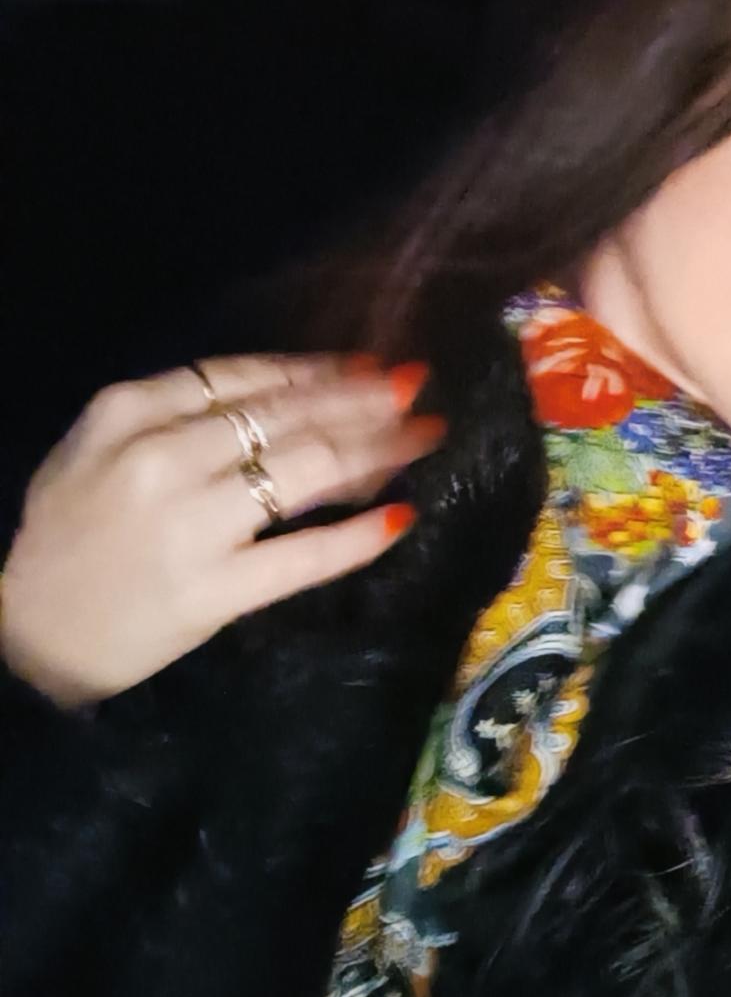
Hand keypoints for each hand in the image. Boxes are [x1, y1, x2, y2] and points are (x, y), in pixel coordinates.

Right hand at [0, 354, 443, 706]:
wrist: (23, 631)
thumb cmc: (76, 529)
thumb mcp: (106, 445)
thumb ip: (188, 411)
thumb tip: (302, 384)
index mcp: (130, 411)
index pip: (247, 375)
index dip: (318, 369)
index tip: (368, 365)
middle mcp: (162, 458)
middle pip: (289, 417)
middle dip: (365, 400)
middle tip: (417, 386)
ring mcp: (189, 526)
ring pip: (307, 471)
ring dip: (378, 449)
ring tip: (424, 435)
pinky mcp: (212, 590)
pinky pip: (302, 557)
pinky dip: (358, 536)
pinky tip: (400, 518)